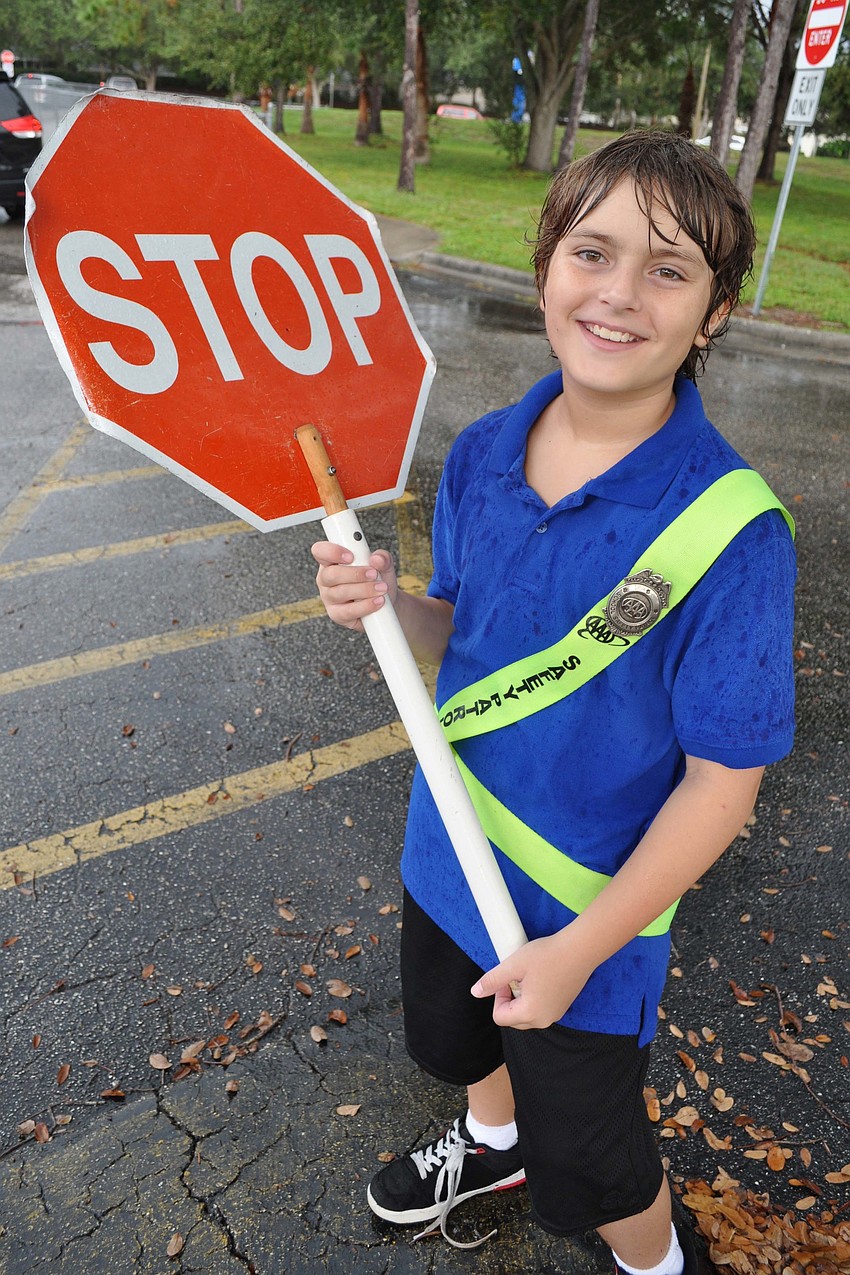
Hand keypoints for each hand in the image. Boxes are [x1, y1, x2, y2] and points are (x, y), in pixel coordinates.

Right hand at [310, 542, 398, 631]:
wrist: (386, 604)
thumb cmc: (378, 579)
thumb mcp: (383, 565)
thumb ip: (382, 558)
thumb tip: (376, 559)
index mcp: (331, 561)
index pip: (320, 551)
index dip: (332, 551)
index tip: (351, 555)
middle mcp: (326, 579)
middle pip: (330, 574)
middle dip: (355, 574)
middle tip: (374, 574)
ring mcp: (329, 598)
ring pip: (340, 593)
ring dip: (364, 590)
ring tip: (381, 588)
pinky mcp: (336, 615)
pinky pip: (348, 611)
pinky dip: (366, 606)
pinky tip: (378, 601)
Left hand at [470, 933, 592, 1030]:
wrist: (580, 949)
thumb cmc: (548, 955)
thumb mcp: (513, 964)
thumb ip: (492, 980)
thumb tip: (476, 992)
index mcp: (530, 1013)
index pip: (499, 1017)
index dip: (497, 996)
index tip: (506, 978)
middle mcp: (544, 1020)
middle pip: (513, 1019)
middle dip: (509, 1000)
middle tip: (516, 977)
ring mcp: (555, 1015)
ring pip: (526, 1015)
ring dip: (521, 999)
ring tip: (529, 976)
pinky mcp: (562, 1007)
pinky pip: (540, 1009)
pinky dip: (534, 998)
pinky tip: (541, 977)